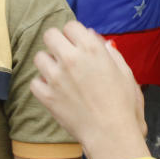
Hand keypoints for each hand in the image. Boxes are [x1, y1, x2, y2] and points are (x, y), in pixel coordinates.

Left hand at [31, 22, 145, 146]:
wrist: (110, 132)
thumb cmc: (122, 102)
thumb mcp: (124, 71)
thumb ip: (109, 52)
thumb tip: (95, 39)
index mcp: (92, 48)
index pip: (70, 26)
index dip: (74, 34)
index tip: (77, 43)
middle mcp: (71, 58)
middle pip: (50, 35)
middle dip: (57, 42)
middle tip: (64, 54)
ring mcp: (56, 77)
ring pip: (39, 57)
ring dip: (48, 63)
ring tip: (59, 73)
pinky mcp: (47, 96)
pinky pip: (35, 82)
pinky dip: (42, 85)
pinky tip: (54, 90)